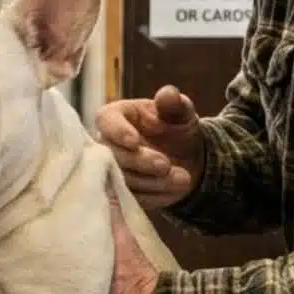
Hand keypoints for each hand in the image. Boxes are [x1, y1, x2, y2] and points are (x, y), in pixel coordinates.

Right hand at [96, 85, 204, 209]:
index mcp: (116, 116)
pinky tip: (177, 190)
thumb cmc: (176, 127)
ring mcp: (112, 170)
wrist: (186, 157)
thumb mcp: (180, 112)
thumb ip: (174, 103)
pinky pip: (133, 199)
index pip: (106, 121)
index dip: (118, 132)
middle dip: (140, 162)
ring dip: (153, 182)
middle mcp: (106, 144)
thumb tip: (167, 95)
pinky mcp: (122, 193)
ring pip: (124, 180)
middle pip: (113, 155)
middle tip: (165, 164)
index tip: (135, 141)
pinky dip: (157, 196)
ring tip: (183, 179)